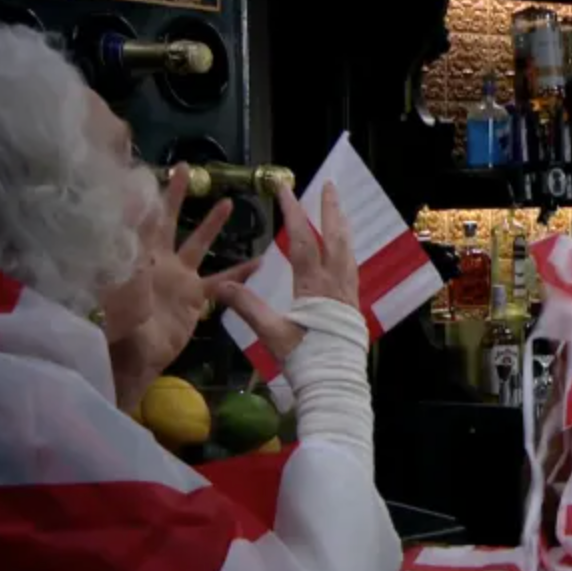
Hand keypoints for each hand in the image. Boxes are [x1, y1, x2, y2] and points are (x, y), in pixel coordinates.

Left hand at [108, 166, 258, 406]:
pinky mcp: (195, 297)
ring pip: (198, 245)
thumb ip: (129, 254)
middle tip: (185, 170)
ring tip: (228, 204)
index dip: (147, 193)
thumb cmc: (120, 320)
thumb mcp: (121, 283)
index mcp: (139, 254)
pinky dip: (239, 275)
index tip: (150, 169)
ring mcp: (179, 278)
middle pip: (169, 221)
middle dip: (176, 196)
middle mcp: (159, 260)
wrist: (135, 355)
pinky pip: (222, 283)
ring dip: (212, 225)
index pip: (143, 216)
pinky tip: (258, 264)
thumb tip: (131, 222)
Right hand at [214, 180, 357, 362]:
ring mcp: (348, 294)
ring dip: (341, 228)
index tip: (285, 188)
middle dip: (330, 211)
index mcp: (314, 286)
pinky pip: (351, 268)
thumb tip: (218, 286)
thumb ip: (246, 307)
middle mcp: (335, 284)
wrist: (335, 384)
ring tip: (339, 212)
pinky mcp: (353, 306)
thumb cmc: (303, 360)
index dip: (292, 212)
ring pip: (347, 252)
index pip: (302, 241)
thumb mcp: (270, 333)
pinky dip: (346, 251)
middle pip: (335, 239)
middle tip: (330, 186)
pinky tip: (343, 253)